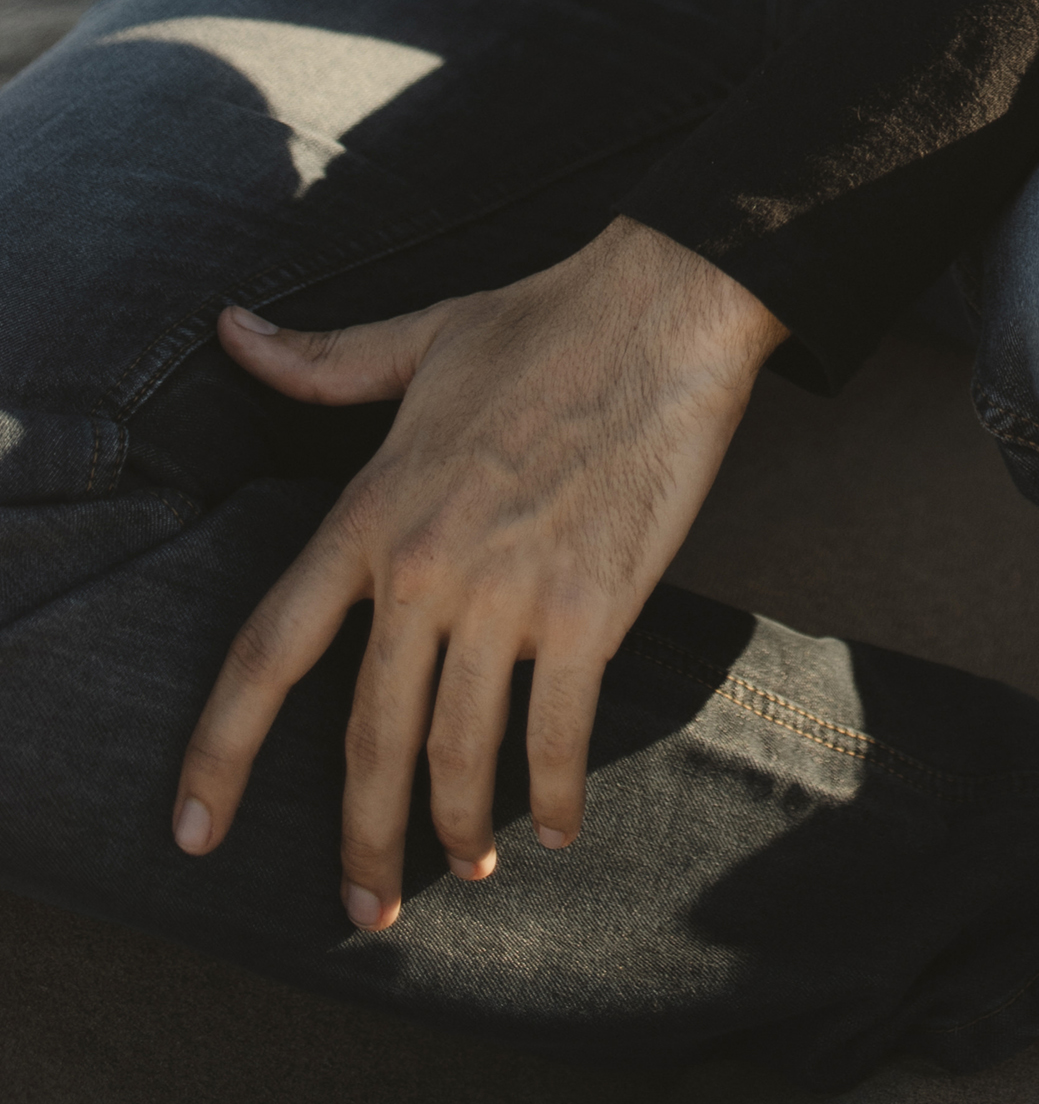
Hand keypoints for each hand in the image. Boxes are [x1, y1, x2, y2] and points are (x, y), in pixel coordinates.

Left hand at [172, 216, 783, 929]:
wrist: (664, 309)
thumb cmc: (544, 320)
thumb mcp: (419, 338)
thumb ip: (321, 363)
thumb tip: (231, 330)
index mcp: (372, 510)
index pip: (269, 650)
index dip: (221, 751)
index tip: (194, 830)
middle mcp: (425, 567)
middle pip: (370, 738)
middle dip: (362, 840)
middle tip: (364, 910)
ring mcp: (509, 594)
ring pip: (461, 751)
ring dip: (459, 829)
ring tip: (467, 868)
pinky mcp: (589, 608)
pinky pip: (559, 732)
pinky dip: (556, 792)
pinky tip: (558, 824)